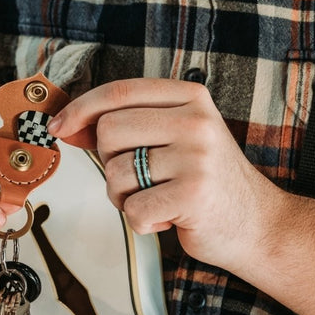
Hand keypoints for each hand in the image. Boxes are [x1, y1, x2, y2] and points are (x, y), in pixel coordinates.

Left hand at [48, 78, 285, 271]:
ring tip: (158, 197)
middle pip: (109, 131)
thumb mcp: (171, 137)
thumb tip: (68, 126)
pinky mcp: (194, 194)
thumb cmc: (204, 178)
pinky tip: (168, 217)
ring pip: (116, 173)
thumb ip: (125, 127)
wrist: (255, 222)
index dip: (80, 108)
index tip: (59, 127)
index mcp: (190, 97)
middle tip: (139, 175)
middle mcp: (195, 121)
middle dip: (111, 160)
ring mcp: (197, 157)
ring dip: (125, 196)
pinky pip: (133, 209)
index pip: (119, 92)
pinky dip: (141, 221)